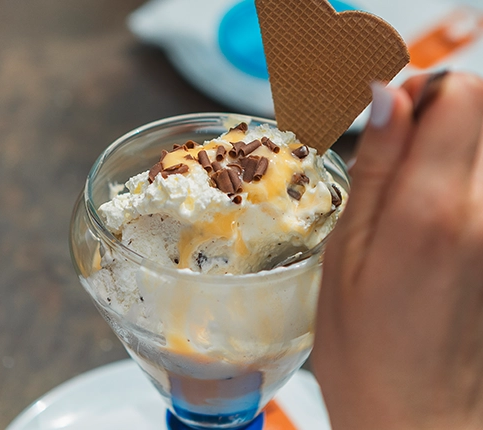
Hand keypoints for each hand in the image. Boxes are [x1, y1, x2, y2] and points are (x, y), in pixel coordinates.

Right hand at [313, 72, 482, 429]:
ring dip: (456, 152)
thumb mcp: (345, 252)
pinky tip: (438, 222)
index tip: (393, 119)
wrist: (421, 414)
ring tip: (417, 195)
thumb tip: (385, 96)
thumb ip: (375, 166)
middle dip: (441, 116)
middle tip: (400, 157)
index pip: (459, 94)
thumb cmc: (366, 349)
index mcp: (432, 211)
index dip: (422, 91)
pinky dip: (466, 183)